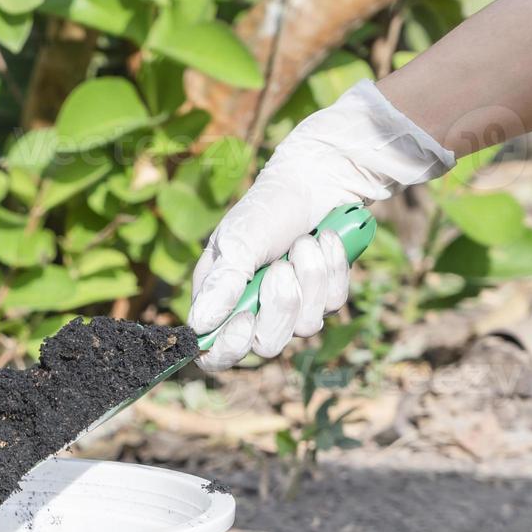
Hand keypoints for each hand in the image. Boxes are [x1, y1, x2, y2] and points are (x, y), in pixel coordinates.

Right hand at [190, 81, 454, 370]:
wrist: (318, 180)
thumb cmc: (267, 207)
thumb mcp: (238, 241)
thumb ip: (221, 285)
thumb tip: (198, 326)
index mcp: (219, 299)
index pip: (215, 352)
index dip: (228, 348)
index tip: (245, 320)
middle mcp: (254, 309)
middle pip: (265, 344)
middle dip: (279, 306)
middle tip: (280, 269)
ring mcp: (292, 306)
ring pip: (305, 327)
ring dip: (310, 278)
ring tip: (305, 242)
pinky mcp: (325, 296)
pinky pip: (333, 304)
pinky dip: (332, 269)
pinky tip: (325, 240)